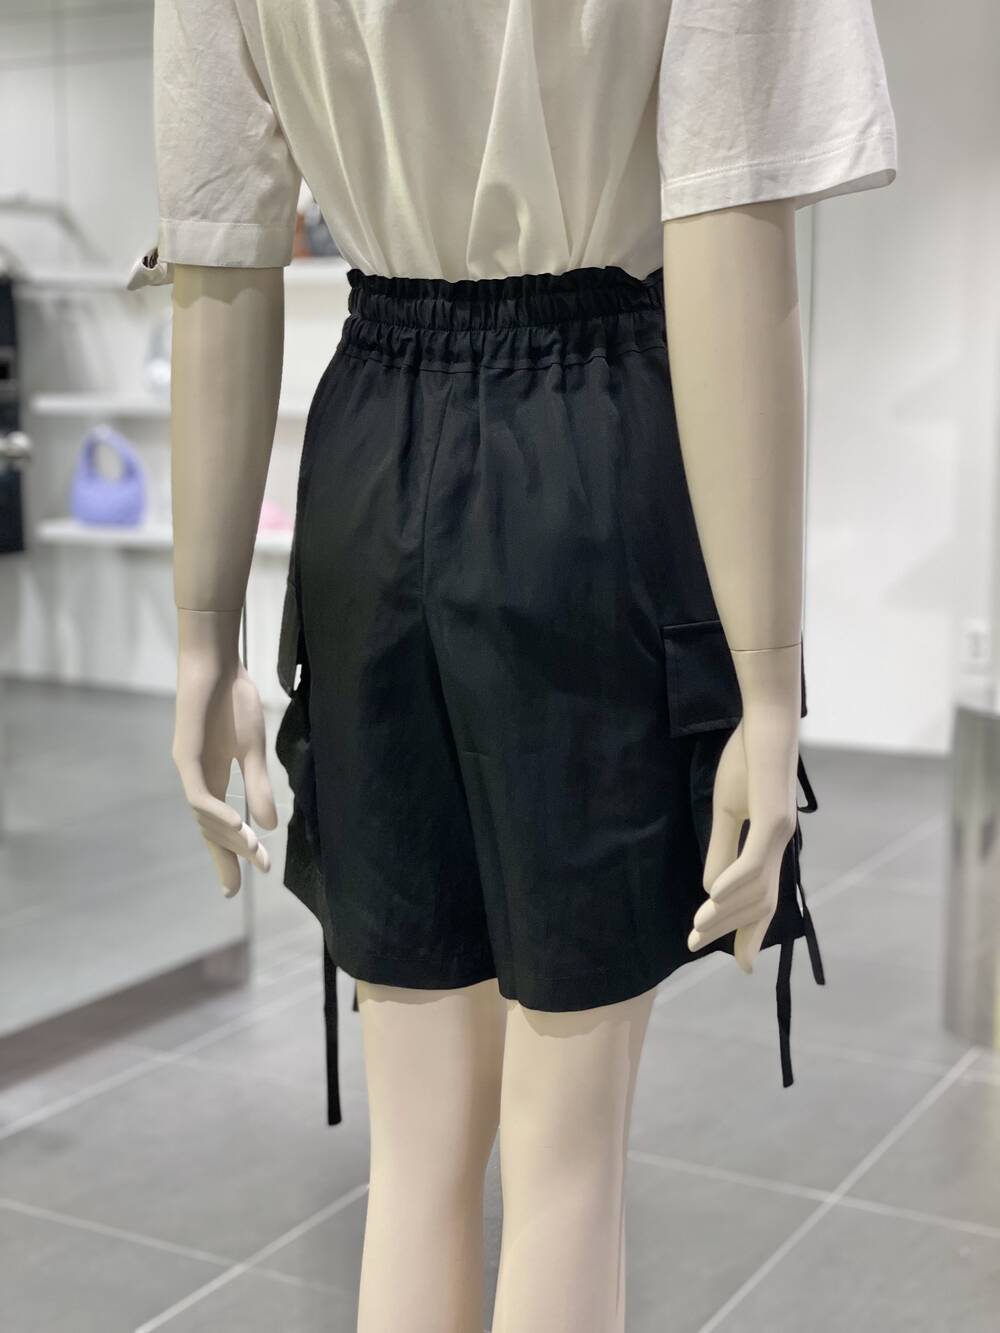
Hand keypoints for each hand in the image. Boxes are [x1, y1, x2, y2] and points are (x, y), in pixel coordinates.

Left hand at [171, 609, 278, 896]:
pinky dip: (217, 814)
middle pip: (209, 829)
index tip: (236, 888)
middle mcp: (196, 778)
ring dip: (228, 836)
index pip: (217, 826)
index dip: (227, 856)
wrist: (218, 663)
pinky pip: (199, 795)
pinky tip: (235, 826)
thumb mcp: (254, 750)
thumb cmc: (235, 700)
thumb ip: (258, 787)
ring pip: (204, 817)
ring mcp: (188, 768)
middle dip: (229, 856)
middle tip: (250, 878)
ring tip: (253, 852)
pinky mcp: (185, 755)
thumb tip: (267, 827)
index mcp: (212, 777)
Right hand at [687, 647, 799, 972]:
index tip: (740, 965)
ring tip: (697, 926)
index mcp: (771, 844)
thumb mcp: (728, 809)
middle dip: (729, 930)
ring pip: (755, 890)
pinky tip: (712, 897)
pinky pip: (752, 862)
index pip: (764, 899)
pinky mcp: (773, 819)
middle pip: (760, 903)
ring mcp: (779, 834)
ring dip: (725, 913)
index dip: (752, 933)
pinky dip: (733, 884)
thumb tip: (712, 891)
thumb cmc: (747, 758)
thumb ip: (721, 849)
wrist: (766, 721)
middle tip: (695, 945)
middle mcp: (780, 845)